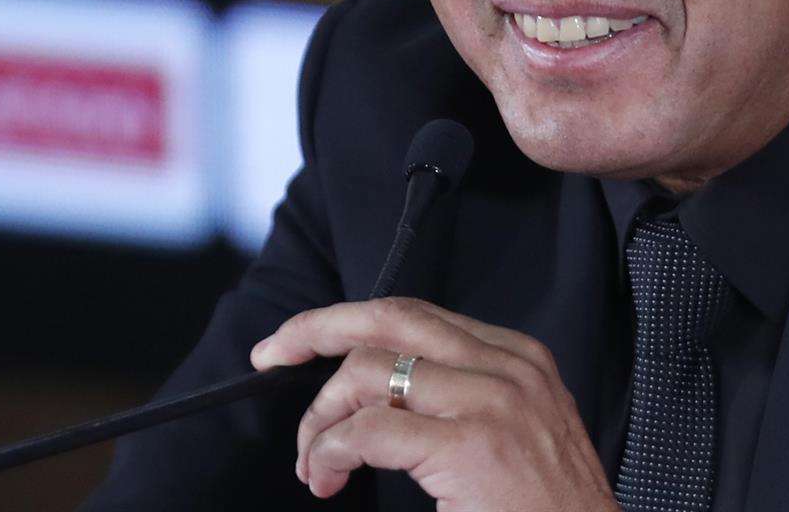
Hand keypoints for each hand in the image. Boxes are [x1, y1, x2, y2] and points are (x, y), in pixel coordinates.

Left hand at [250, 296, 619, 510]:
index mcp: (518, 358)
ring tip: (312, 458)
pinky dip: (329, 449)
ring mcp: (493, 402)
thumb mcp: (517, 433)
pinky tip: (326, 474)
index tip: (301, 344)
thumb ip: (462, 400)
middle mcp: (508, 367)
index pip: (416, 315)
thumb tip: (374, 396)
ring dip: (320, 414)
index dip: (347, 323)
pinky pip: (371, 429)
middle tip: (270, 355)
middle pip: (389, 317)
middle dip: (315, 328)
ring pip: (370, 370)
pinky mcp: (473, 446)